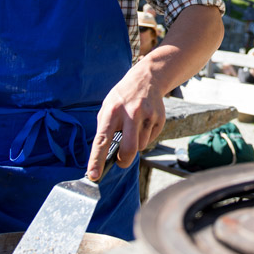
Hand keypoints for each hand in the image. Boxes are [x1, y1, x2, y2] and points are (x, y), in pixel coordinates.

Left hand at [86, 63, 165, 179]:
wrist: (147, 78)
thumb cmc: (122, 97)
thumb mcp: (107, 106)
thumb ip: (105, 128)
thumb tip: (104, 155)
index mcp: (112, 111)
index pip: (102, 140)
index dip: (97, 160)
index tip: (93, 175)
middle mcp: (131, 113)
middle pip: (129, 149)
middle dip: (124, 161)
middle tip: (120, 161)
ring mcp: (147, 115)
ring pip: (141, 146)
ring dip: (135, 145)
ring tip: (134, 128)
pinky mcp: (160, 118)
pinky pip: (151, 140)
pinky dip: (145, 137)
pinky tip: (144, 123)